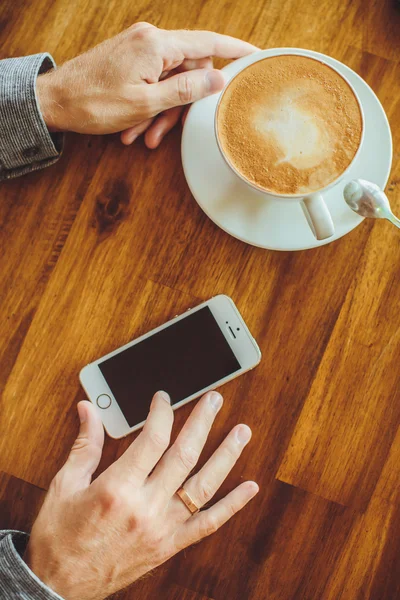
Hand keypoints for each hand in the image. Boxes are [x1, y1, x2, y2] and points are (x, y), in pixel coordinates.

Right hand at [24, 391, 257, 599]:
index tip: (164, 399)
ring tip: (242, 432)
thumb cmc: (58, 536)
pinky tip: (249, 488)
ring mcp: (161, 529)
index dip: (162, 412)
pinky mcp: (168, 546)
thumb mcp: (65, 485)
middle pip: (183, 455)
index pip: (152, 439)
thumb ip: (85, 444)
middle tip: (214, 399)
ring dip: (226, 456)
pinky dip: (231, 506)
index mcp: (117, 489)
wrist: (56, 587)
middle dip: (202, 422)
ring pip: (203, 486)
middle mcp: (145, 508)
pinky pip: (207, 525)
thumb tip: (88, 408)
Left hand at [36, 23, 256, 147]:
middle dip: (179, 105)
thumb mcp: (146, 103)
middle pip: (186, 70)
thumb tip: (218, 77)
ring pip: (167, 82)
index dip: (235, 50)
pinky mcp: (128, 60)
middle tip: (165, 132)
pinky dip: (147, 107)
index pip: (208, 42)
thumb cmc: (95, 103)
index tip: (257, 55)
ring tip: (142, 138)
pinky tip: (133, 129)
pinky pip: (150, 83)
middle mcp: (149, 40)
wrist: (54, 101)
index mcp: (157, 45)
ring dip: (159, 113)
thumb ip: (186, 89)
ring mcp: (137, 49)